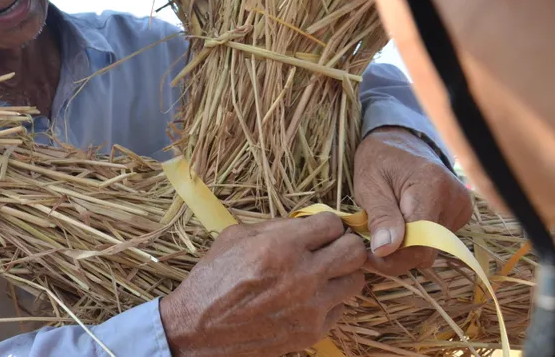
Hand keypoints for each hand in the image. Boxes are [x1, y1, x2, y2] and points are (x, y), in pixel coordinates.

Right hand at [159, 213, 366, 356]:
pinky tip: (308, 298)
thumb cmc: (214, 278)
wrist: (199, 328)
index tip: (318, 231)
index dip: (326, 225)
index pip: (332, 224)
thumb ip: (276, 226)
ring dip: (341, 273)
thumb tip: (306, 223)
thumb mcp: (236, 236)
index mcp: (281, 246)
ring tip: (322, 273)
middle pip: (354, 250)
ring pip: (355, 280)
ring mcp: (311, 307)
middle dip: (343, 244)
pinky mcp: (312, 332)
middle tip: (330, 248)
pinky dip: (329, 300)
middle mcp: (302, 275)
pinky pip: (340, 308)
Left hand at [354, 127, 471, 275]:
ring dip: (405, 248)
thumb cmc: (380, 158)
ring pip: (432, 249)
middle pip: (427, 250)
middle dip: (396, 255)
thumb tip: (385, 250)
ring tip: (383, 230)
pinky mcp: (460, 214)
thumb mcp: (369, 183)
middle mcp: (455, 200)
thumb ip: (380, 216)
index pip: (420, 243)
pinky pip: (436, 241)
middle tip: (369, 245)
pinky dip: (415, 239)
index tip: (368, 256)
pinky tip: (399, 225)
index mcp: (432, 187)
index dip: (393, 259)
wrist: (401, 140)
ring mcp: (462, 208)